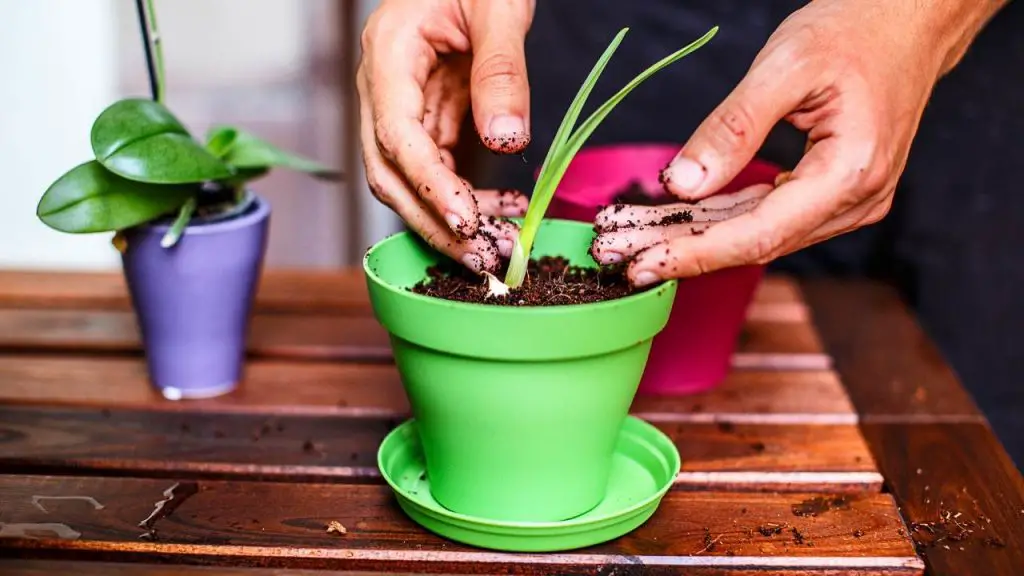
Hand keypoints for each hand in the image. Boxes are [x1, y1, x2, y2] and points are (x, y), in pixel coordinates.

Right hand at [357, 0, 534, 273]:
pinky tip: (502, 209)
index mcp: (388, 53)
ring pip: (409, 176)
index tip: (466, 220)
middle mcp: (383, 84)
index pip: (396, 135)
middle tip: (479, 257)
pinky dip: (465, 192)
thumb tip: (506, 142)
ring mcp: (401, 101)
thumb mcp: (499, 7)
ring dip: (448, 215)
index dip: (428, 184)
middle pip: (389, 171)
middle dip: (431, 219)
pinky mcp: (427, 112)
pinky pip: (437, 164)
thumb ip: (501, 72)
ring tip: (498, 243)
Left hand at [592, 0, 1003, 286]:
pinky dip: (719, 218)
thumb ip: (732, 128)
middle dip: (680, 249)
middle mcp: (855, 201)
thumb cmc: (855, 30)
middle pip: (753, 242)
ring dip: (693, 237)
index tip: (641, 263)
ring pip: (756, 233)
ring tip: (632, 238)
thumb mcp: (785, 66)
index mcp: (850, 173)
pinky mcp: (832, 193)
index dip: (696, 253)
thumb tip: (681, 184)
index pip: (759, 234)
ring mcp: (847, 202)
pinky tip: (674, 222)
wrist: (908, 19)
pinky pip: (768, 215)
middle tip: (616, 255)